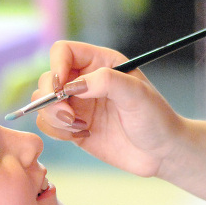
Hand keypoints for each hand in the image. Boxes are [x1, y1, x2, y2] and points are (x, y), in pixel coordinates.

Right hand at [33, 40, 186, 177]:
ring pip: (43, 104)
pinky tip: (82, 136)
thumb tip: (72, 86)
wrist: (162, 153)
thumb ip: (106, 81)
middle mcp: (85, 81)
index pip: (63, 52)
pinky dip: (57, 132)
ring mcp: (77, 105)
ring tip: (79, 128)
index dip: (56, 66)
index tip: (62, 88)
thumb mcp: (136, 94)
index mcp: (100, 63)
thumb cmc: (156, 118)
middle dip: (51, 98)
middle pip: (47, 79)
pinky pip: (49, 125)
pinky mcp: (73, 128)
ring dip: (54, 117)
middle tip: (69, 116)